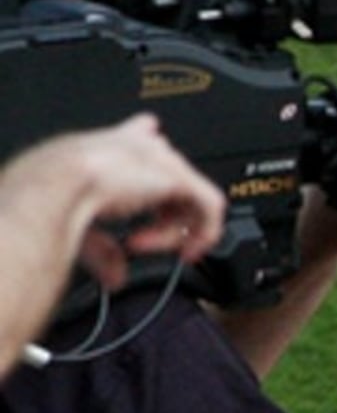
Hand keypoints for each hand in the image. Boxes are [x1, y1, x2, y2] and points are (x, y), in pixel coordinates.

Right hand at [1, 117, 226, 288]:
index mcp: (108, 147)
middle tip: (137, 241)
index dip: (151, 158)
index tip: (155, 177)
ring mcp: (161, 158)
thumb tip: (116, 277)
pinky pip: (209, 205)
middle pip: (168, 178)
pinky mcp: (180, 175)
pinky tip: (189, 251)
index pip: (140, 135)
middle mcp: (138, 145)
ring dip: (170, 230)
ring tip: (145, 246)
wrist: (55, 186)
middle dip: (160, 216)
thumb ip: (103, 249)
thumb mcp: (79, 223)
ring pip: (188, 196)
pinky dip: (203, 232)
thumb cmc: (50, 197)